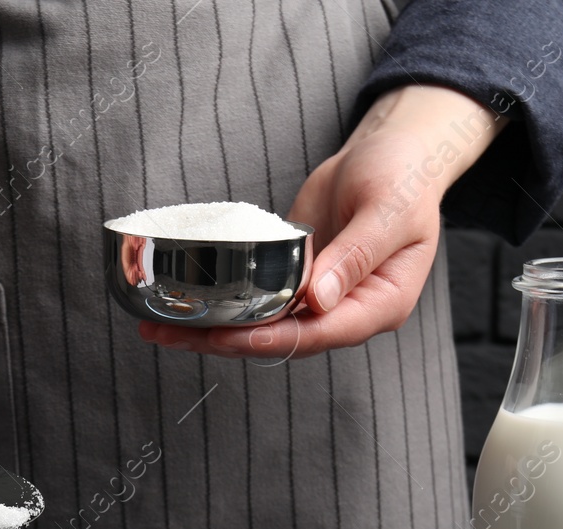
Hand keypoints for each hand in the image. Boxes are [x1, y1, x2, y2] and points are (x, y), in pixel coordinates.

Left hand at [139, 86, 504, 359]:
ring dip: (214, 329)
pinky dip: (223, 304)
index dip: (271, 339)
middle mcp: (347, 311)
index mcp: (380, 304)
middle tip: (170, 335)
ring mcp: (320, 298)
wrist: (394, 152)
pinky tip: (184, 305)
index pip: (320, 334)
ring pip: (263, 325)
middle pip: (282, 339)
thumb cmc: (403, 176)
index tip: (227, 337)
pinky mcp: (295, 279)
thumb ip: (356, 254)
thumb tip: (318, 300)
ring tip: (159, 329)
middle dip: (226, 341)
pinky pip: (256, 299)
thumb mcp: (389, 209)